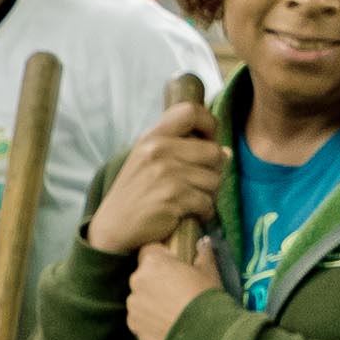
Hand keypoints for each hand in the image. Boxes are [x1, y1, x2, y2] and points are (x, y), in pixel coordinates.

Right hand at [81, 99, 228, 255]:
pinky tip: (189, 214)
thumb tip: (226, 152)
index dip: (209, 124)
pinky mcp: (173, 197)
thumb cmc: (135, 194)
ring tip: (191, 200)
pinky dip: (203, 212)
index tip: (207, 141)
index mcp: (152, 136)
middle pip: (214, 151)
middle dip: (214, 171)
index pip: (191, 111)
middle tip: (200, 184)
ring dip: (209, 194)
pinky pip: (207, 202)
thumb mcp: (147, 161)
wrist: (113, 228)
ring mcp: (166, 173)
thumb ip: (181, 150)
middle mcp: (158, 150)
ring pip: (214, 179)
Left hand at [126, 239, 212, 339]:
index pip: (150, 251)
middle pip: (143, 275)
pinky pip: (139, 318)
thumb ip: (203, 254)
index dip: (161, 258)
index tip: (173, 267)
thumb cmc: (206, 298)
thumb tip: (204, 242)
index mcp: (153, 262)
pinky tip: (166, 325)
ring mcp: (133, 305)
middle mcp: (137, 280)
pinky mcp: (133, 326)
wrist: (204, 335)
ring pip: (140, 298)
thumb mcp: (209, 272)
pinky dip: (149, 320)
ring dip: (150, 302)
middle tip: (175, 291)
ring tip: (171, 312)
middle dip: (155, 281)